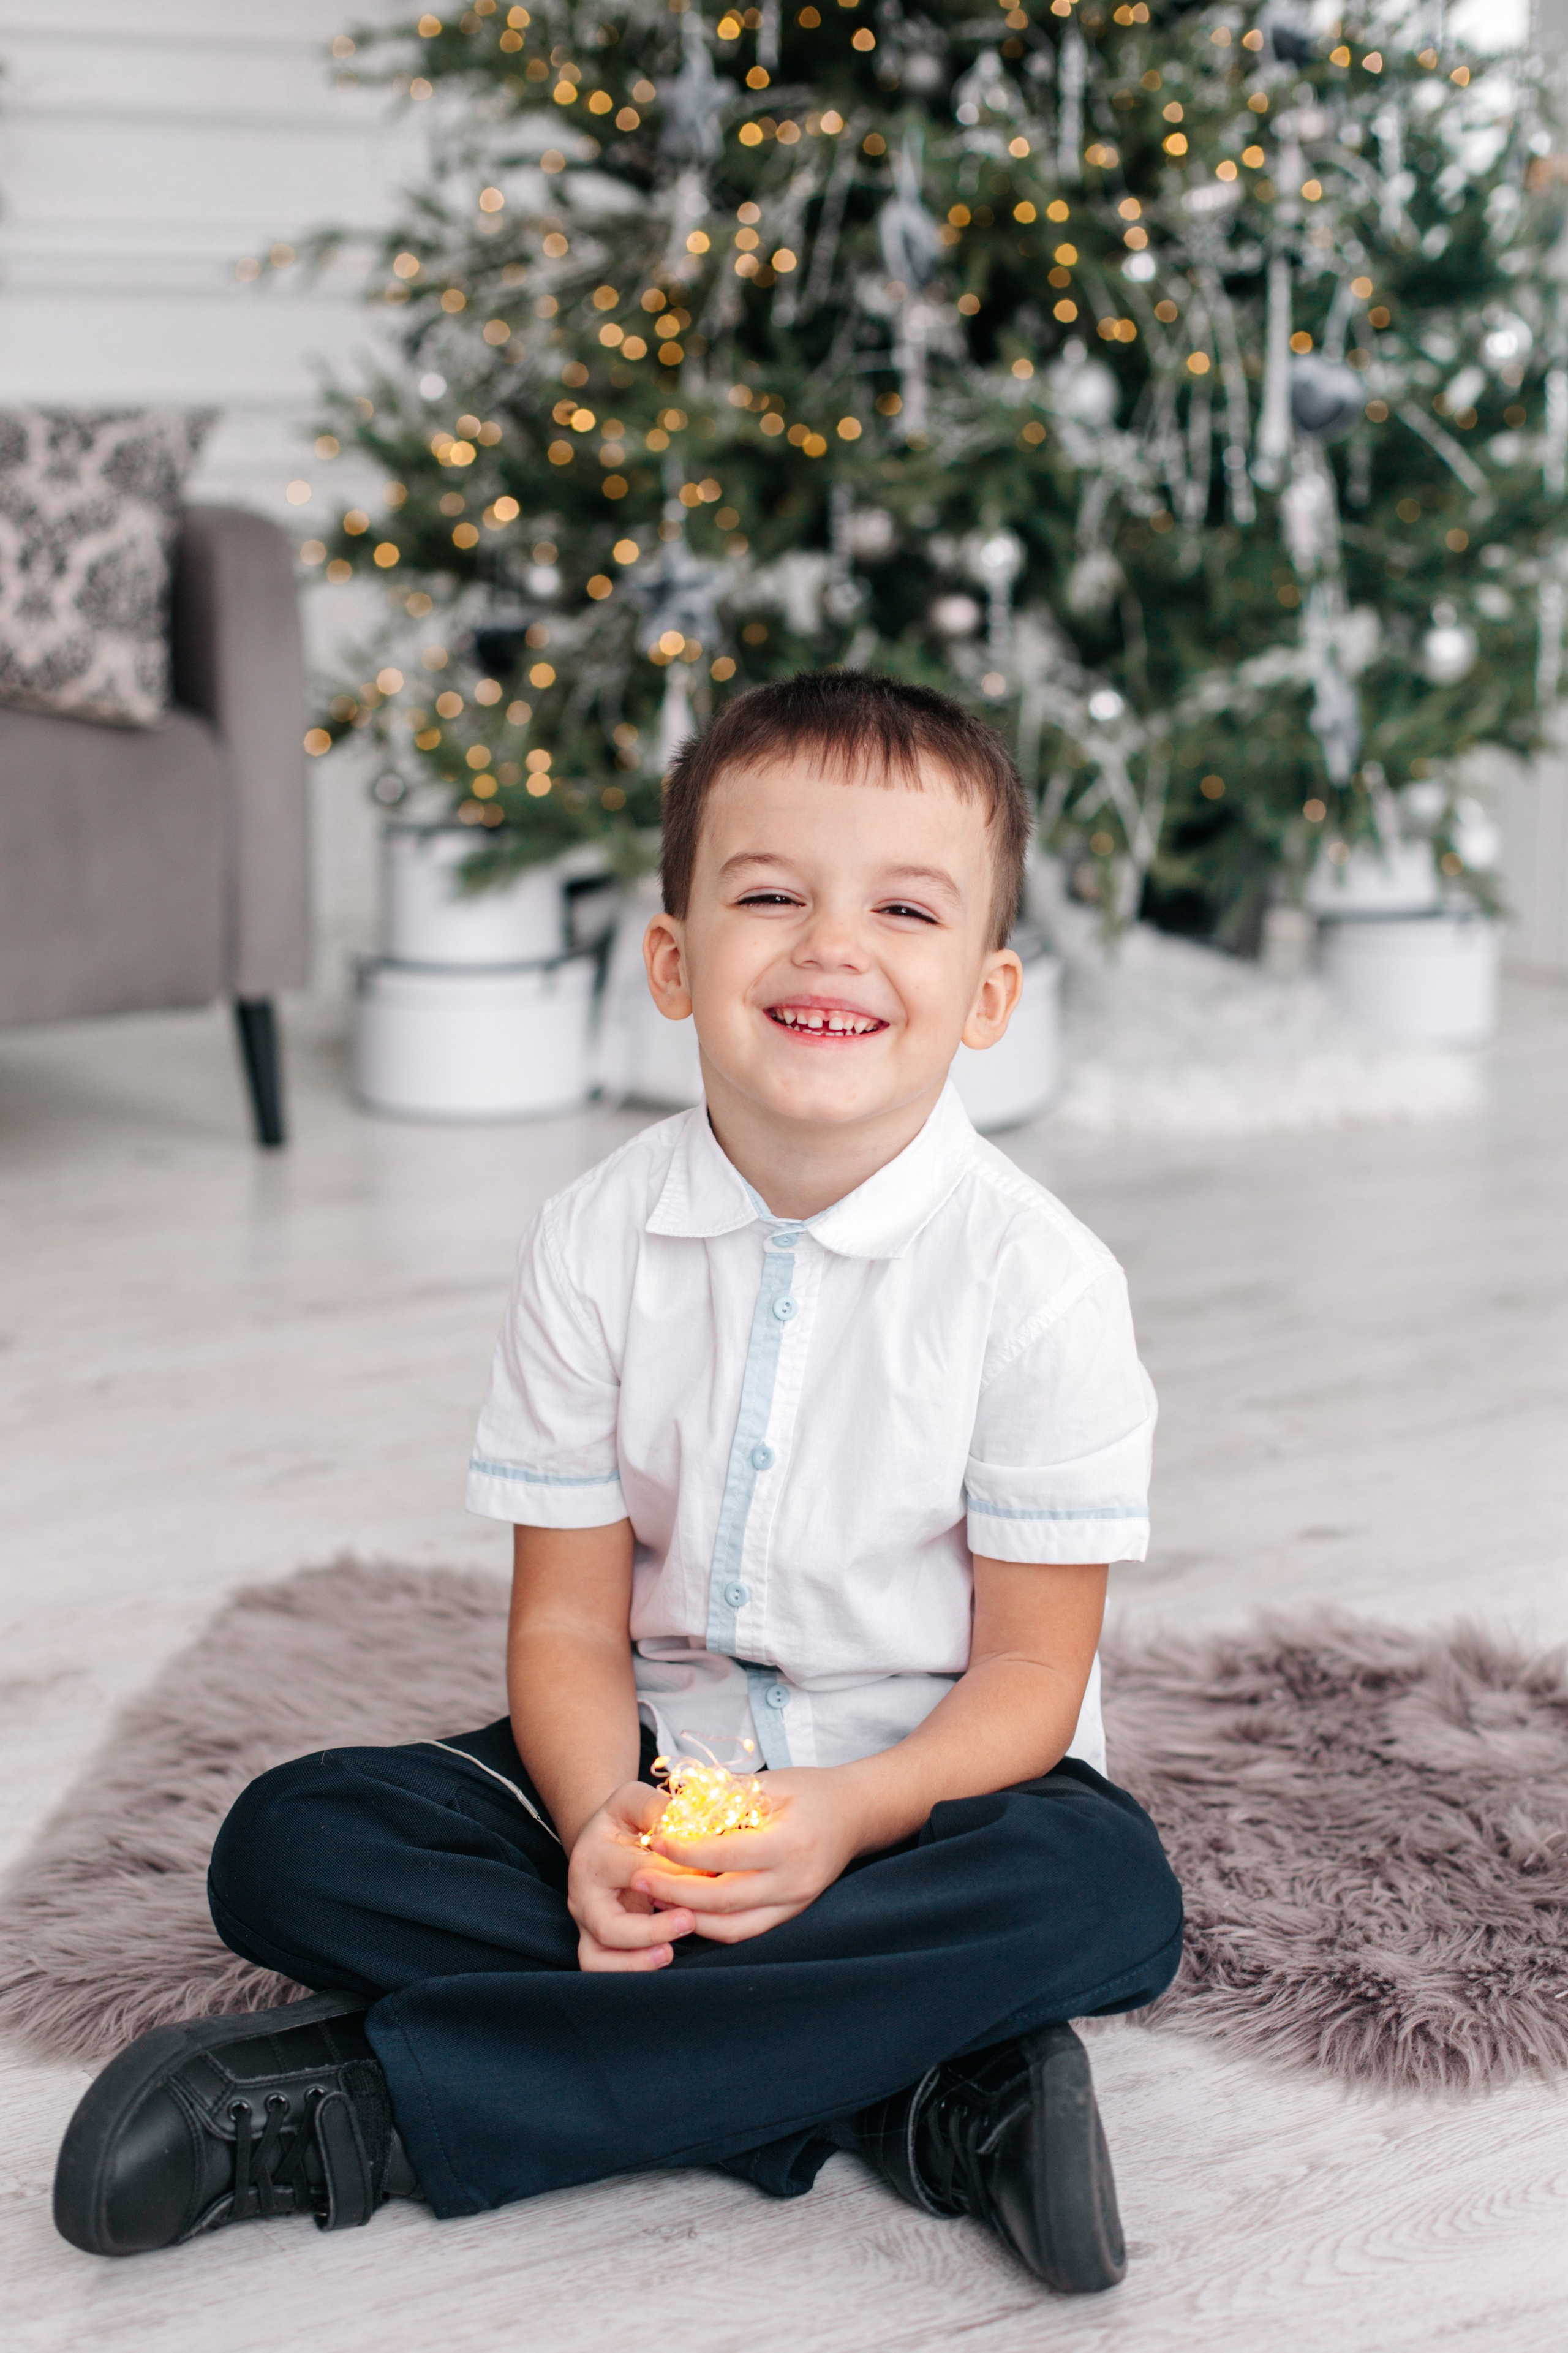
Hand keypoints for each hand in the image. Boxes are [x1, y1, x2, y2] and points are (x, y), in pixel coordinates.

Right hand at [567, 1782, 697, 1971]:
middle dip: (652, 1930)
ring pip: (598, 1958)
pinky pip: (602, 1968)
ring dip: (636, 1961)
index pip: (637, 1873)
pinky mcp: (593, 1941)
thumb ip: (660, 1810)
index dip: (675, 1876)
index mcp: (596, 1857)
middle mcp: (583, 1895)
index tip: (710, 1873)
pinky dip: (629, 1970)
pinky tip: (662, 1957)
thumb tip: (694, 1831)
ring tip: (670, 1952)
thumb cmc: (626, 1819)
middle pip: (610, 1926)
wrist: (602, 1837)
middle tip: (689, 1920)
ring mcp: (585, 1922)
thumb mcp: (638, 1800)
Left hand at [630, 1767, 862, 1945]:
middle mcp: (793, 1882)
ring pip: (733, 1927)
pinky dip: (713, 1925)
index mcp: (789, 1844)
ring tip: (657, 1899)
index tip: (654, 1842)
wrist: (857, 1814)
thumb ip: (728, 1795)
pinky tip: (687, 1908)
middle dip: (675, 1893)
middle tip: (640, 1880)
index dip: (685, 1852)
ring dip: (690, 1917)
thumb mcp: (773, 1782)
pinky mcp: (792, 1914)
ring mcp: (795, 1904)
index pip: (725, 1856)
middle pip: (723, 1901)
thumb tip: (678, 1805)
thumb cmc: (813, 1791)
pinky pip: (747, 1930)